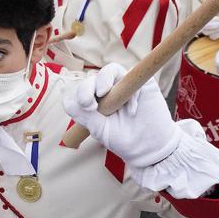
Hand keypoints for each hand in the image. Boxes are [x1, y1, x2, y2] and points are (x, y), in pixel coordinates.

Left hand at [63, 63, 180, 168]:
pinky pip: (132, 76)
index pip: (82, 90)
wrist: (151, 148)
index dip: (81, 93)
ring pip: (110, 70)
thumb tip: (67, 102)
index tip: (86, 106)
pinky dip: (130, 90)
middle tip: (90, 102)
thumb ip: (85, 116)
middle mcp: (107, 92)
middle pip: (93, 78)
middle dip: (88, 87)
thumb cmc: (124, 140)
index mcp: (94, 103)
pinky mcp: (141, 84)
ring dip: (104, 79)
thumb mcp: (100, 130)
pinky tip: (131, 110)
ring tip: (103, 92)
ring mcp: (124, 86)